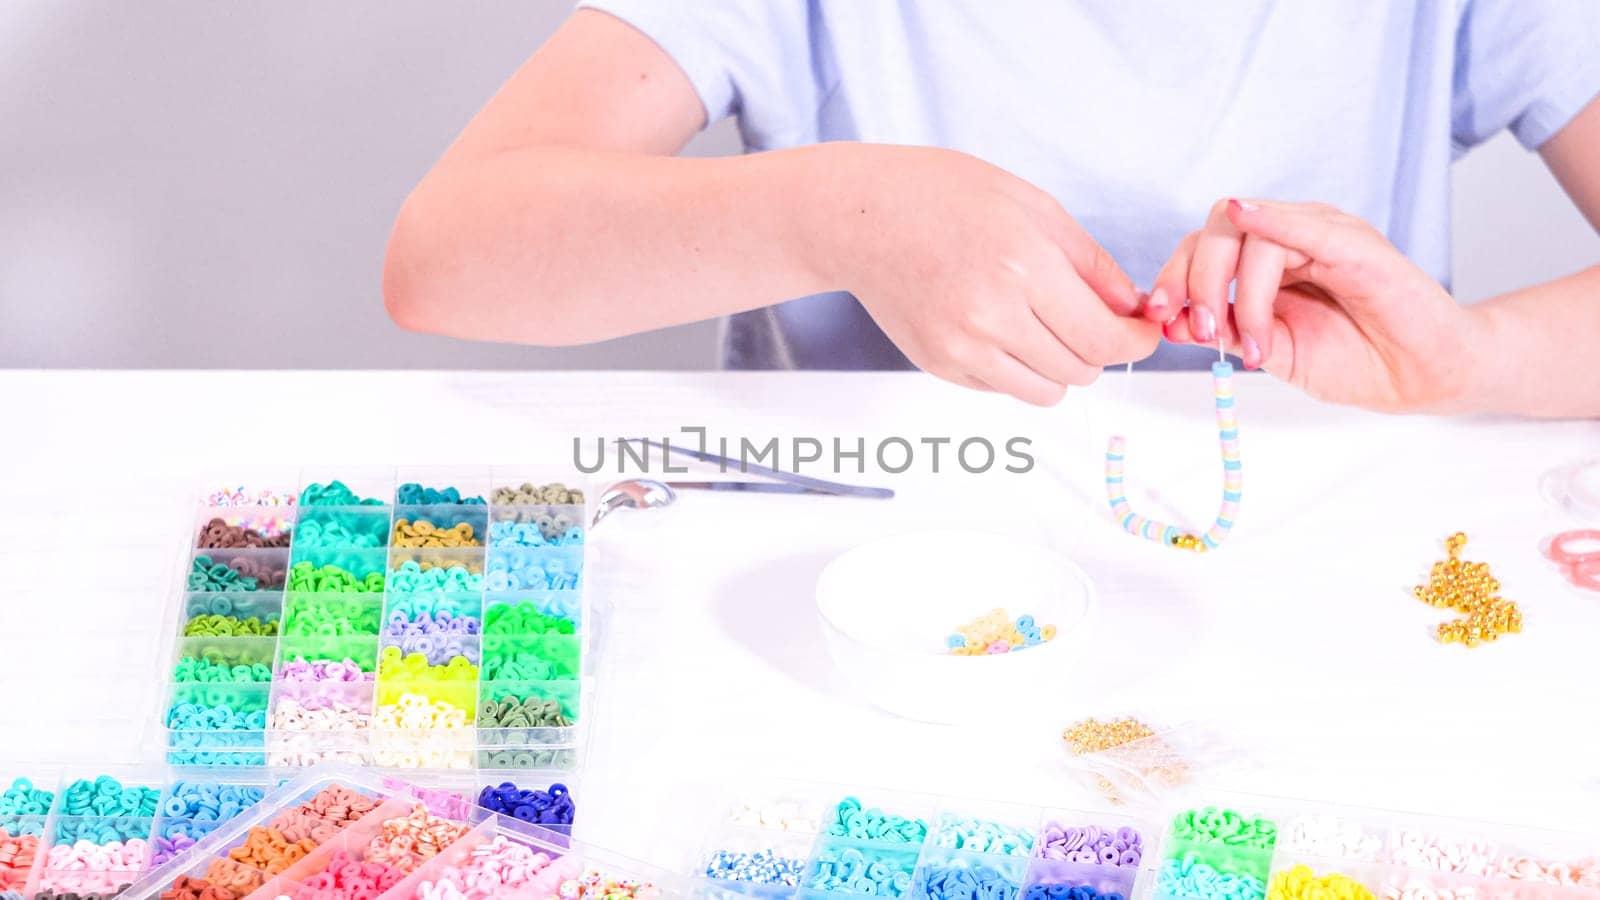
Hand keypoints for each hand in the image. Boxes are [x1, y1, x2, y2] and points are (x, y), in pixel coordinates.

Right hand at [820, 145, 1160, 405]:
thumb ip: (1089, 262)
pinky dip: (1018, 368)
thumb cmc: (943, 197)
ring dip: (1060, 366)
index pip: (1102, 339)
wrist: (858, 217)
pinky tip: (1001, 327)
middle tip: (1091, 319)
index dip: (1135, 343)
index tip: (1142, 333)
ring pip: (1046, 391)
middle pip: (1080, 371)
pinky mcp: (939, 365)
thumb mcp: (1032, 205)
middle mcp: (990, 316)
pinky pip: (1005, 388)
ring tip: (1045, 325)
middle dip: (1098, 349)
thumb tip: (1131, 309)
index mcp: (1022, 266)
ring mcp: (960, 348)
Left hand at [1153, 199, 1483, 412]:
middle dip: (1195, 281)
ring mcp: (1323, 234)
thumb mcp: (1273, 352)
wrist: (1420, 377)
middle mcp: (1289, 238)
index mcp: (1264, 260)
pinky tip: (1246, 219)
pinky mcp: (1356, 243)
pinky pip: (1306, 224)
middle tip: (1203, 332)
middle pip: (1216, 231)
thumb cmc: (1353, 360)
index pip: (1201, 248)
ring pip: (1251, 233)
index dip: (1172, 278)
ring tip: (1257, 344)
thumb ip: (1229, 331)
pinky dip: (1272, 220)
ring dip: (1238, 289)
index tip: (1158, 317)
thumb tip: (1171, 322)